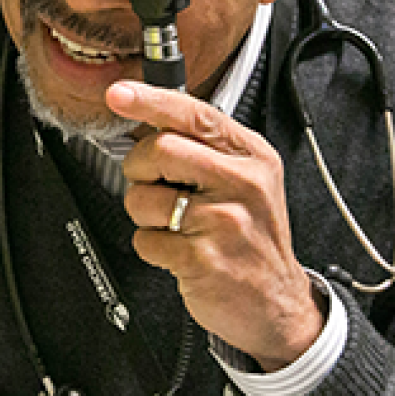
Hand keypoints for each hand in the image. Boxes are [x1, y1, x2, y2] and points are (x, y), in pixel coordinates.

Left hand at [105, 80, 325, 371]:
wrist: (276, 302)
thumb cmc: (251, 236)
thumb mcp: (246, 180)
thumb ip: (204, 146)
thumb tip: (147, 116)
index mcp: (251, 156)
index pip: (194, 114)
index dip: (149, 100)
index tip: (118, 93)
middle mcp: (243, 183)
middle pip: (160, 149)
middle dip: (139, 167)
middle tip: (150, 183)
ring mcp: (224, 221)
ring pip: (144, 197)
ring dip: (142, 213)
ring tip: (171, 223)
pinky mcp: (203, 259)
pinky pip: (146, 240)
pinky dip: (151, 247)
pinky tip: (178, 252)